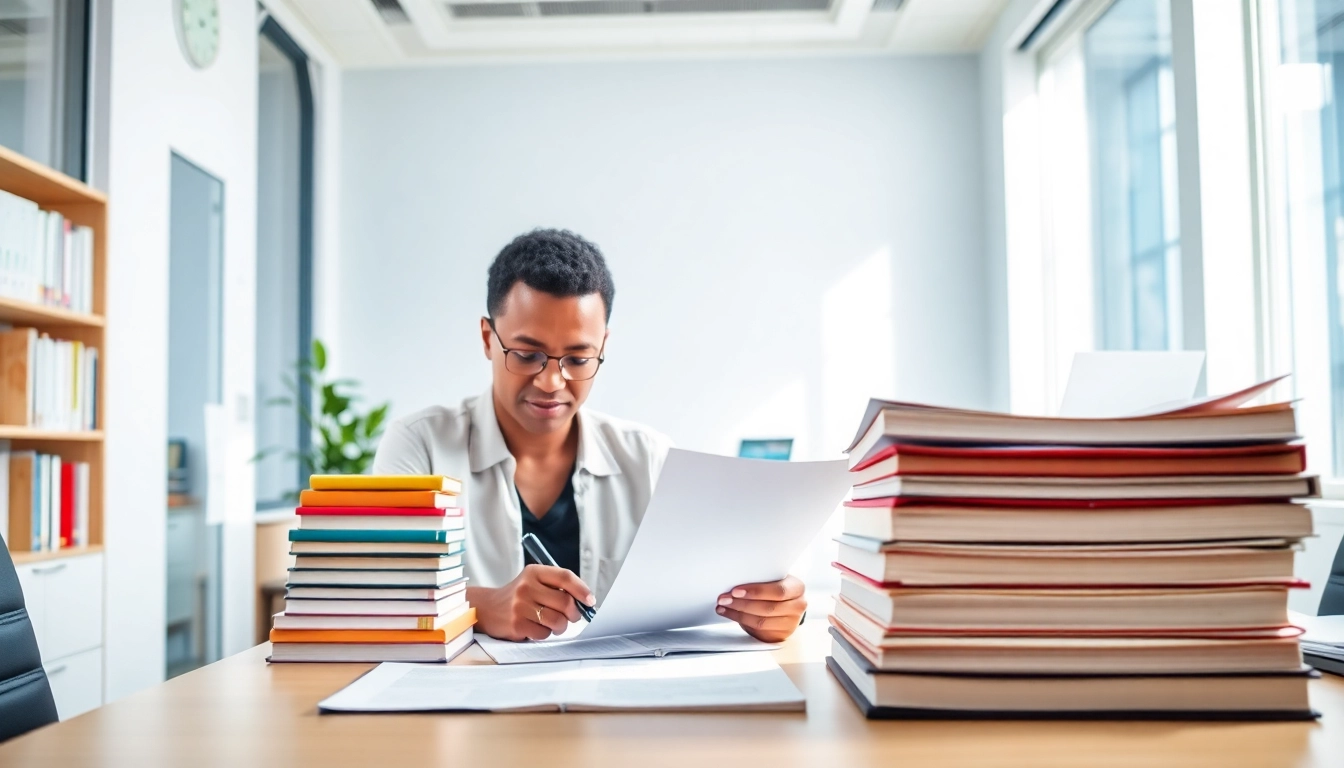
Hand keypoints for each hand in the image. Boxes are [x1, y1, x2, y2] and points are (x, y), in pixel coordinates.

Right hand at [468, 565, 594, 641]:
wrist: (487, 608)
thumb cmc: (519, 596)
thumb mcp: (534, 582)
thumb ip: (557, 587)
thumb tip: (585, 602)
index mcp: (534, 572)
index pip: (565, 576)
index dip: (582, 589)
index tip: (590, 601)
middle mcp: (526, 586)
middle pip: (565, 601)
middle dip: (574, 613)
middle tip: (572, 617)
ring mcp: (520, 606)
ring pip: (557, 620)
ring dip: (561, 626)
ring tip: (555, 624)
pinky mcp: (516, 624)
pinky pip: (543, 633)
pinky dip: (545, 633)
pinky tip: (537, 627)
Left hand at [716, 575, 806, 642]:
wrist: (787, 604)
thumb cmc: (775, 587)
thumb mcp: (774, 579)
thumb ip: (761, 579)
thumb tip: (734, 580)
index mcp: (797, 588)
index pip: (777, 591)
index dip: (756, 591)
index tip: (735, 591)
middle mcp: (798, 606)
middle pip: (767, 608)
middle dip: (742, 604)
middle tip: (724, 599)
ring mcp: (791, 623)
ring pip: (761, 621)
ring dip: (738, 614)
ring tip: (723, 607)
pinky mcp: (780, 635)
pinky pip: (758, 631)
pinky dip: (741, 622)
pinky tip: (730, 614)